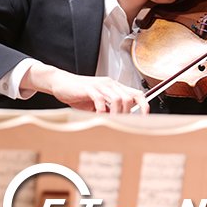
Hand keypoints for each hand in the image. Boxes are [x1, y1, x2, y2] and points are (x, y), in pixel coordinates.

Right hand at [21, 63, 149, 113]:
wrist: (60, 83)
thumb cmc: (79, 94)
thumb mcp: (97, 104)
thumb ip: (108, 110)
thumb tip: (119, 123)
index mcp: (114, 87)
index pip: (136, 93)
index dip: (143, 105)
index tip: (145, 117)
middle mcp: (110, 84)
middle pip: (129, 97)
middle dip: (127, 112)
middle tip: (120, 122)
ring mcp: (100, 85)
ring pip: (118, 98)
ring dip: (116, 112)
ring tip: (110, 120)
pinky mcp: (88, 88)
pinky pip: (100, 98)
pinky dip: (101, 109)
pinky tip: (98, 115)